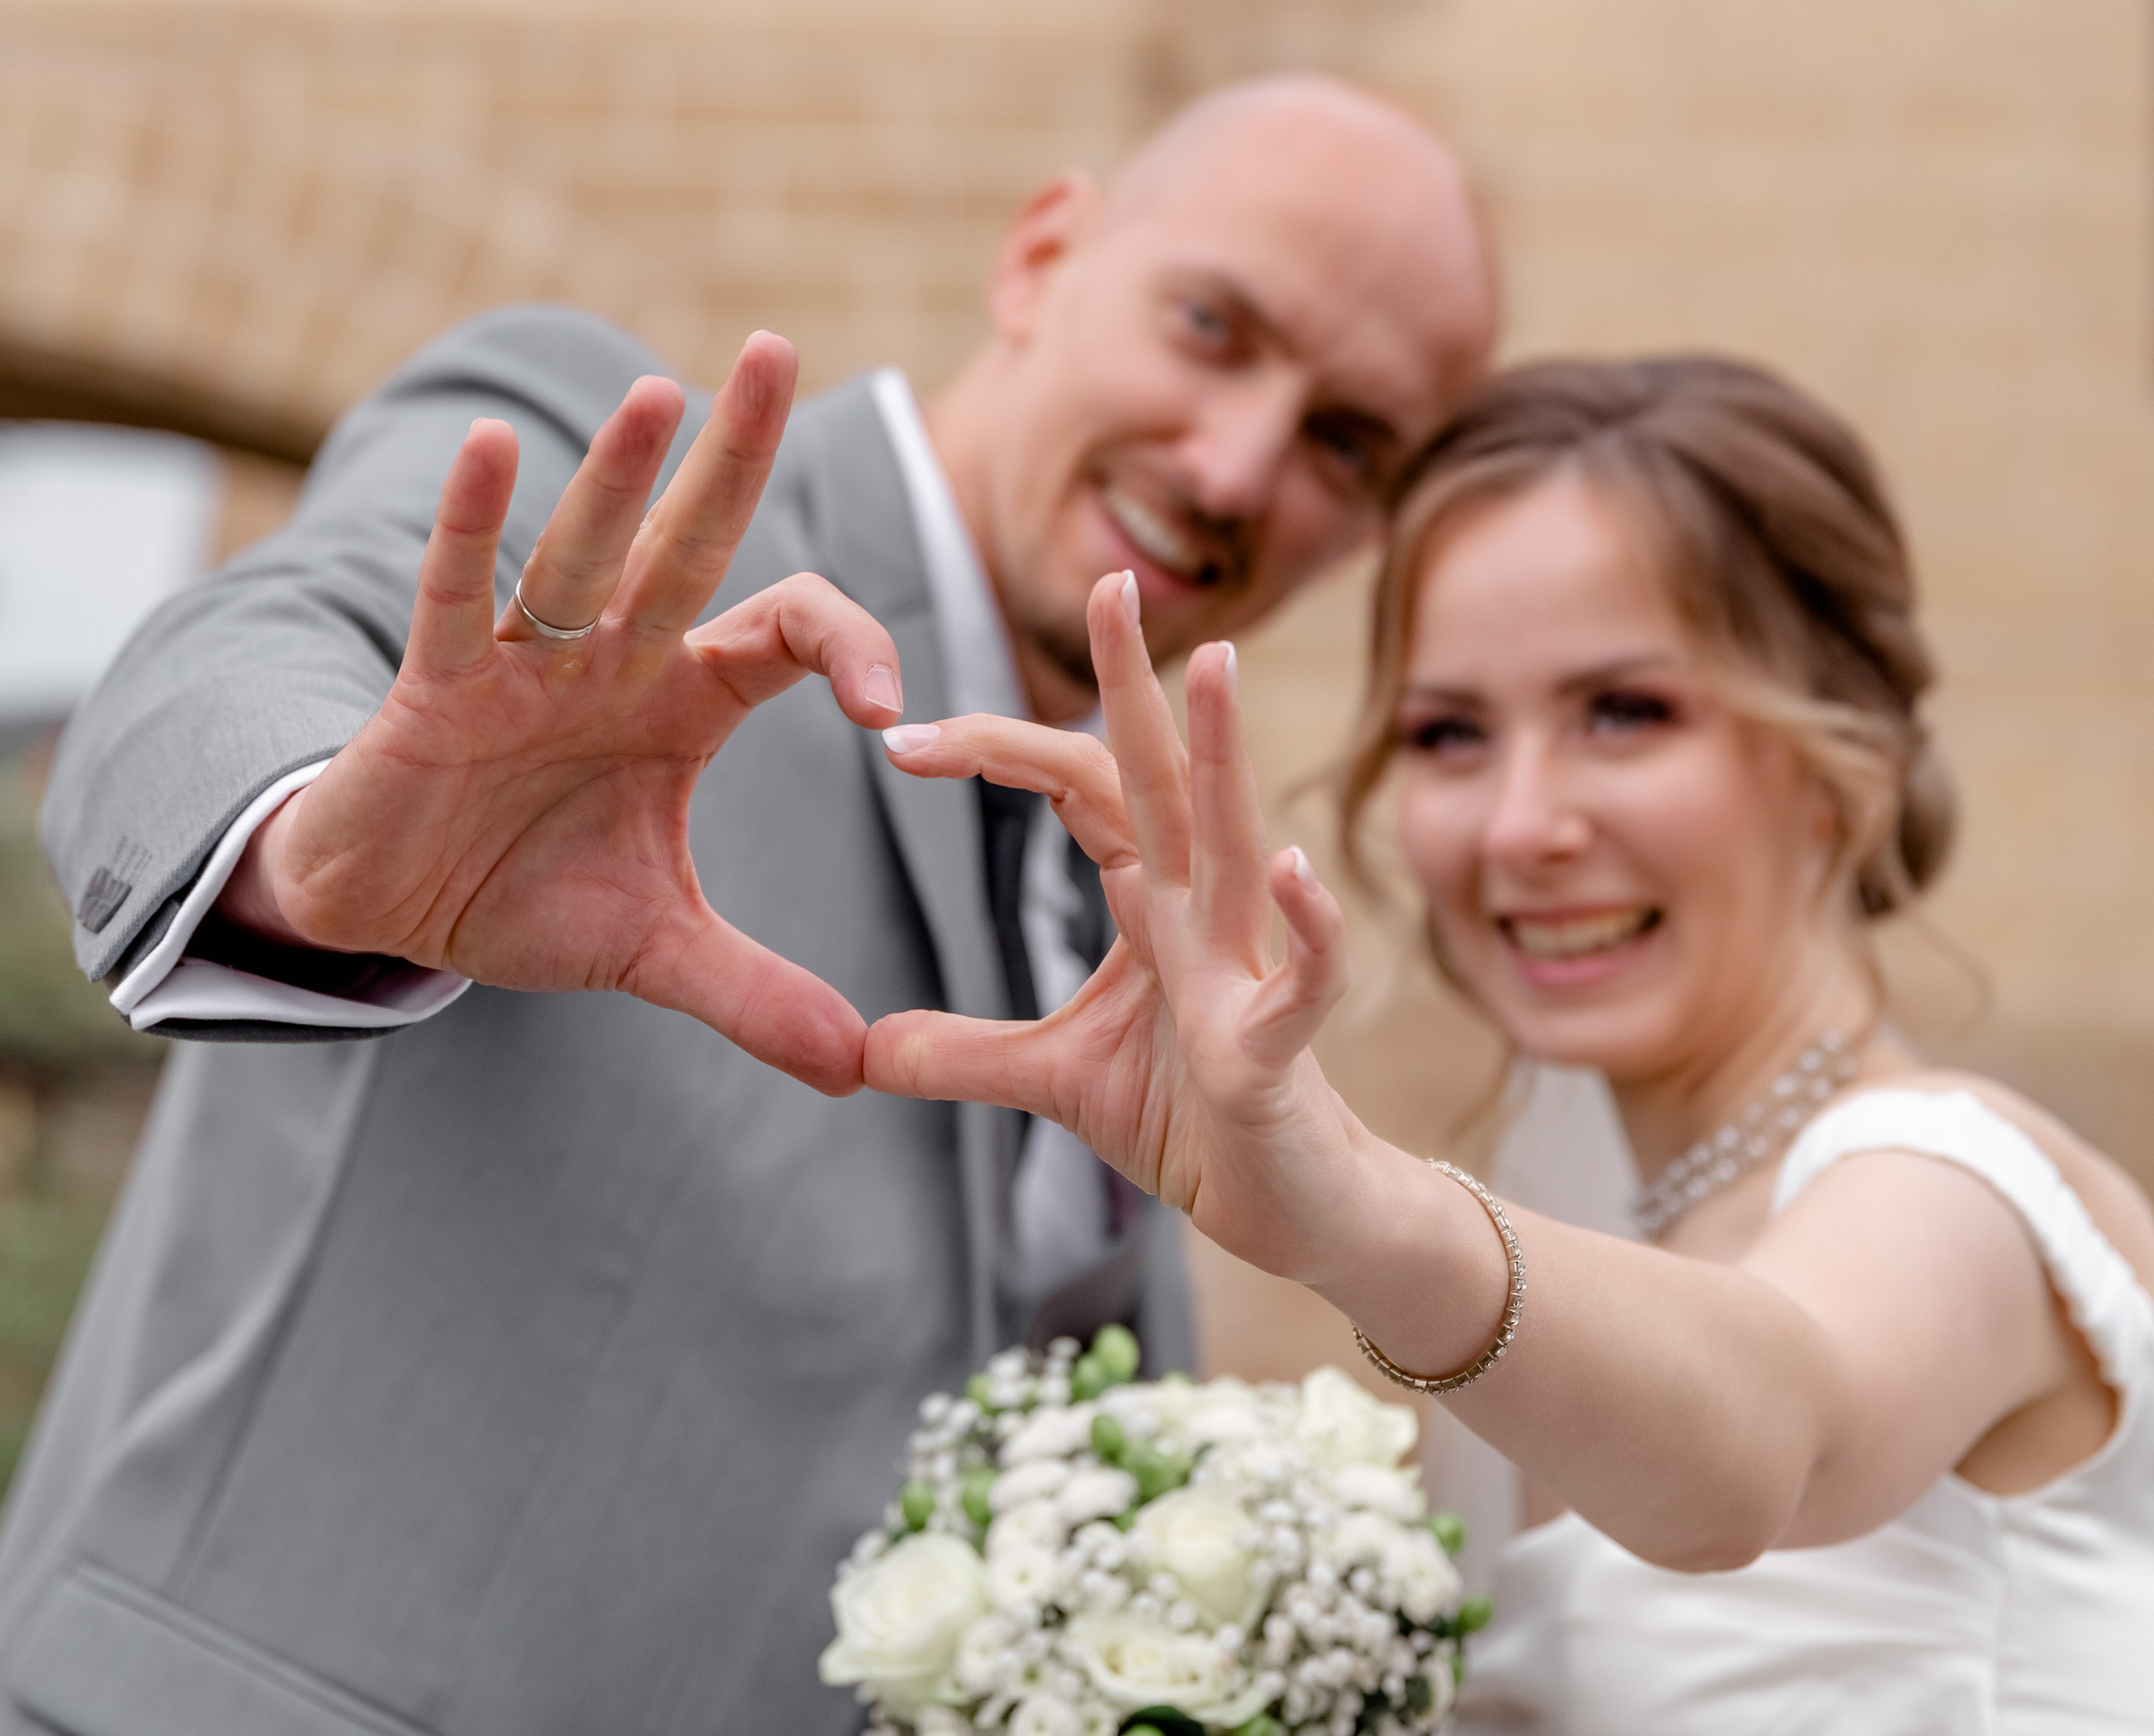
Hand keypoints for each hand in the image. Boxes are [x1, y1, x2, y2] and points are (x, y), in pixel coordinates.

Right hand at [218, 334, 902, 1095]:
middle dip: (733, 454)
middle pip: (692, 542)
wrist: (399, 916)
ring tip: (664, 394)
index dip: (849, 651)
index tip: (893, 717)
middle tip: (776, 349)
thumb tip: (860, 1070)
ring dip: (619, 481)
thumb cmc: (527, 896)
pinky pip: (458, 596)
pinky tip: (486, 450)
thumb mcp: (658, 951)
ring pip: (582, 555)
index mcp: (686, 701)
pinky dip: (471, 531)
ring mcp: (526, 662)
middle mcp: (616, 659)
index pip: (786, 633)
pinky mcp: (436, 686)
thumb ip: (757, 995)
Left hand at [865, 571, 1380, 1282]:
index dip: (1001, 752)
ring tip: (1212, 662)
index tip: (904, 737)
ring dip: (1227, 754)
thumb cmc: (1195, 1121)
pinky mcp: (1281, 1046)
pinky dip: (1303, 924)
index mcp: (1153, 901)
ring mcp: (1250, 970)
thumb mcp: (1056, 1082)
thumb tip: (866, 1051)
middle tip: (1109, 580)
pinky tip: (1290, 870)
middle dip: (1137, 680)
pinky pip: (1304, 975)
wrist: (1293, 1209)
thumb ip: (966, 1055)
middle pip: (1164, 777)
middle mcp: (1206, 913)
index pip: (1082, 788)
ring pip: (1240, 842)